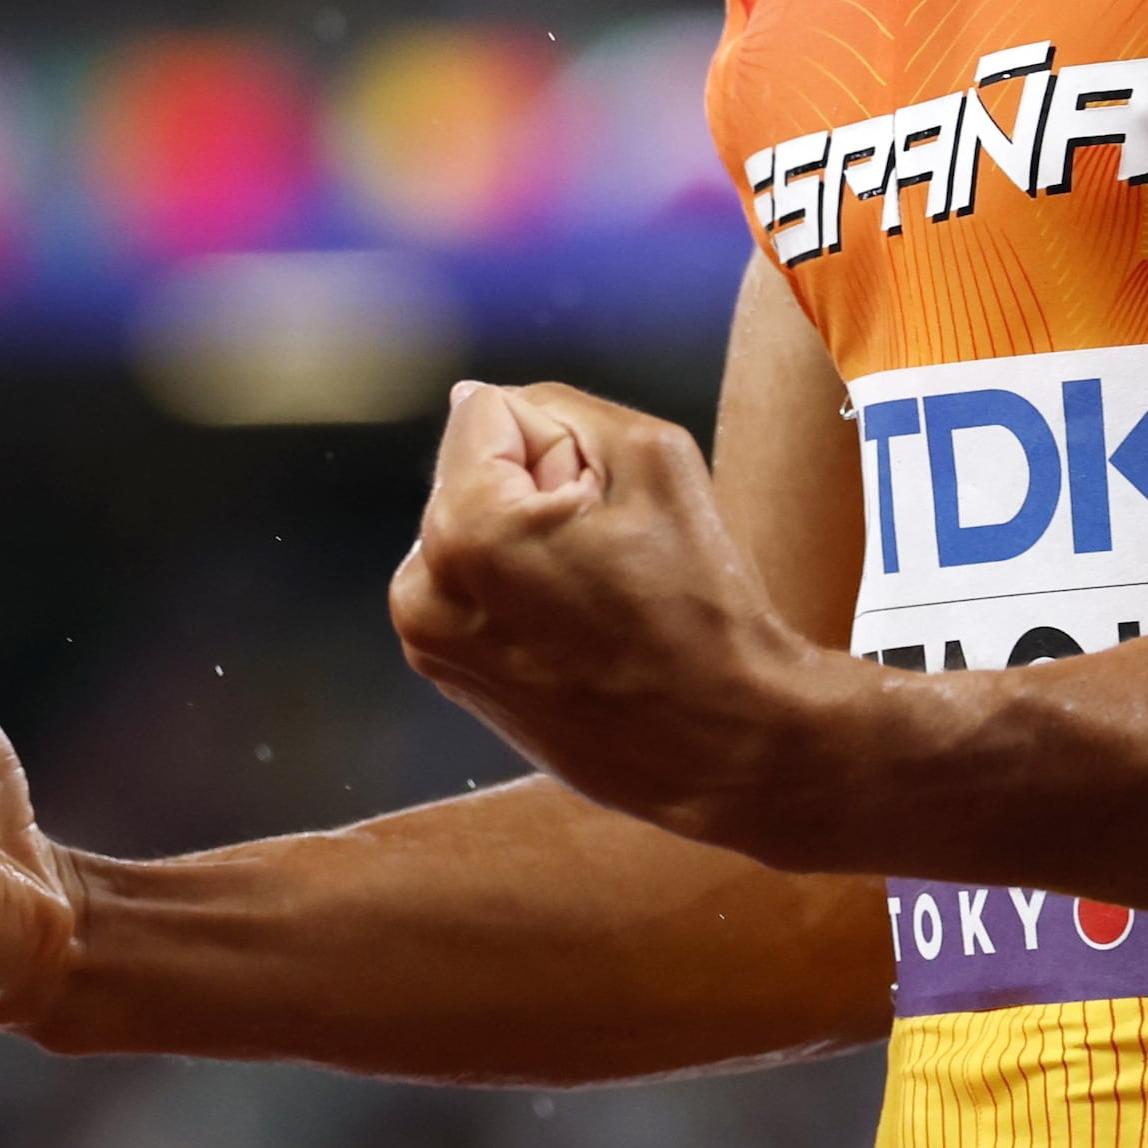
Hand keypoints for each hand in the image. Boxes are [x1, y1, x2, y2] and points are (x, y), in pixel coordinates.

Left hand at [387, 380, 849, 857]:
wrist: (725, 744)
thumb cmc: (699, 605)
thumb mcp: (652, 456)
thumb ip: (558, 409)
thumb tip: (474, 402)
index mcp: (463, 531)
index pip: (489, 413)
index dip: (560, 446)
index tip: (603, 507)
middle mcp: (422, 590)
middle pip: (473, 473)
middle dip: (535, 492)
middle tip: (609, 556)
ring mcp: (431, 645)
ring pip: (474, 529)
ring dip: (524, 541)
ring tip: (596, 596)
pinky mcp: (451, 679)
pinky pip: (476, 589)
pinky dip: (518, 591)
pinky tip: (579, 631)